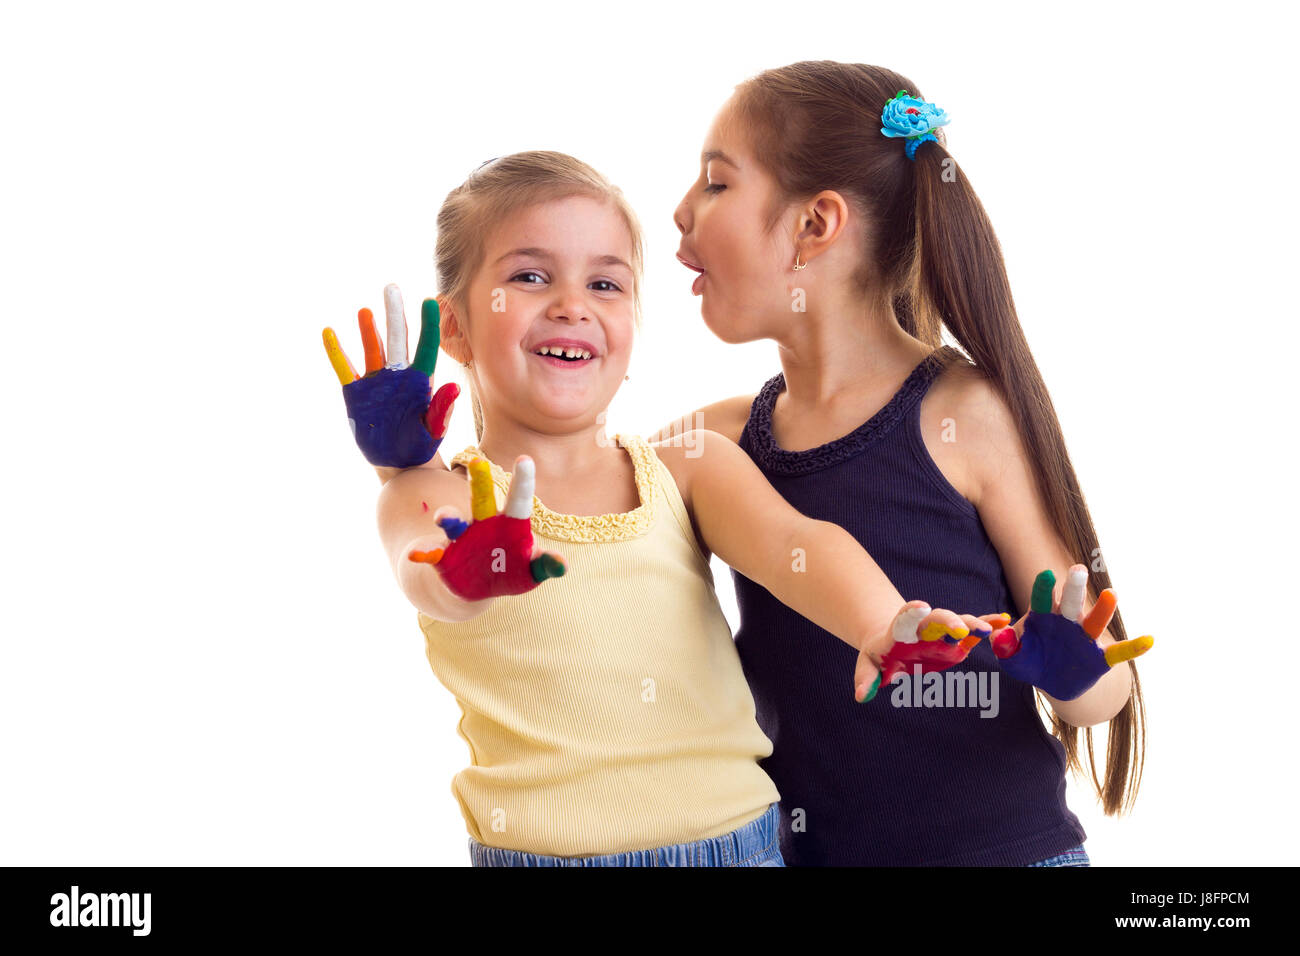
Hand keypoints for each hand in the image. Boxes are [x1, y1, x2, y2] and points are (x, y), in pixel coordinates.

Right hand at [322, 285, 459, 467]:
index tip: (430, 301)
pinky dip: (337, 352)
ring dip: (369, 331)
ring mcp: (376, 382)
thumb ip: (441, 410)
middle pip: (397, 339)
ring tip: (366, 311)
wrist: (398, 461)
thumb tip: (454, 388)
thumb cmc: (420, 444)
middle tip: (392, 288)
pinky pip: (345, 368)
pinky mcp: (356, 392)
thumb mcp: (433, 429)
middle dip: (394, 314)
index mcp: (421, 381)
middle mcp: (398, 375)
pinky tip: (330, 333)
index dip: (428, 324)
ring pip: (372, 349)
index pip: (425, 347)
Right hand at [407, 454, 566, 600]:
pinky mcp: (442, 556)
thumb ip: (545, 565)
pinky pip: (431, 552)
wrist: (478, 587)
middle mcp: (484, 524)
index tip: (525, 459)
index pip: (519, 500)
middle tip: (477, 462)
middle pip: (481, 499)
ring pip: (453, 522)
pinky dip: (423, 553)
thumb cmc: (511, 571)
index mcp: (510, 524)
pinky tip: (416, 555)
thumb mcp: (531, 571)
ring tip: (444, 517)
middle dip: (479, 481)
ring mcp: (461, 538)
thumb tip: (562, 566)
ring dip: (448, 518)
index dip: (522, 481)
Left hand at [855, 604, 1004, 702]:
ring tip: (990, 628)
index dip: (911, 612)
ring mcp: (942, 634)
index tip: (920, 606)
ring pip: (958, 624)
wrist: (893, 641)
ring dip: (973, 624)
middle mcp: (924, 629)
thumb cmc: (879, 654)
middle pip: (936, 619)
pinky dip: (988, 626)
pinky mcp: (957, 642)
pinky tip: (1004, 621)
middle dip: (948, 621)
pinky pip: (973, 633)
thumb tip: (861, 696)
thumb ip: (866, 677)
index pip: (904, 619)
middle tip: (961, 629)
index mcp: (900, 632)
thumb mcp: (868, 664)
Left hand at [990, 565, 1153, 700]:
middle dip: (1074, 587)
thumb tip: (1000, 637)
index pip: (1042, 597)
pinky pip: (1119, 652)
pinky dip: (1133, 647)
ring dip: (1104, 609)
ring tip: (1112, 593)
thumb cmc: (1027, 660)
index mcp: (1043, 615)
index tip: (1047, 575)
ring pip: (1095, 621)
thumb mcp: (1010, 657)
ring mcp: (1084, 637)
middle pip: (1071, 601)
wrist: (1050, 680)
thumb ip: (1004, 647)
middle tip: (1078, 569)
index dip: (1044, 587)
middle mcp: (1066, 621)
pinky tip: (1149, 641)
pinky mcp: (1099, 658)